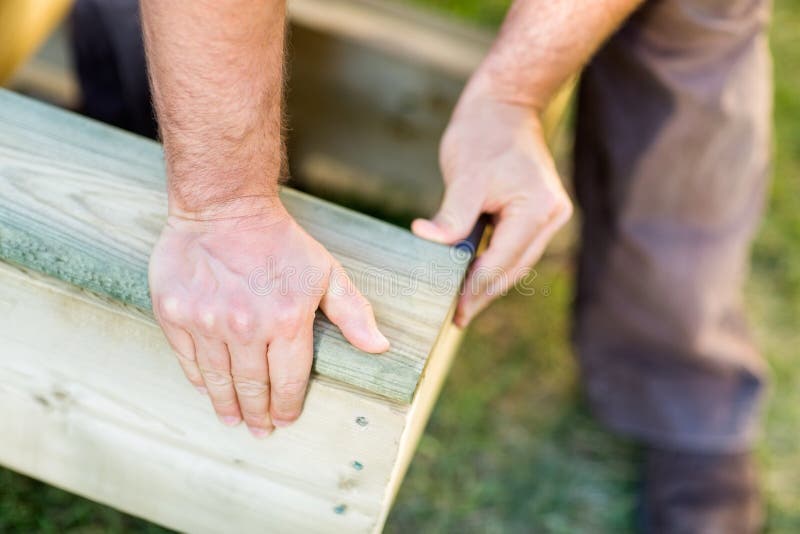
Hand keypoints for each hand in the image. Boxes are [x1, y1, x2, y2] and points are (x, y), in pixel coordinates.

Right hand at [149, 199, 389, 435]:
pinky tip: (208, 390)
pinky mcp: (176, 314)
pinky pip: (189, 360)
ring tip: (233, 421)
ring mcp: (208, 322)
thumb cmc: (280, 241)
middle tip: (259, 431)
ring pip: (219, 380)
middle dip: (259, 414)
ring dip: (228, 406)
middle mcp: (246, 327)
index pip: (289, 380)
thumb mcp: (326, 272)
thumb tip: (380, 348)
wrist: (224, 206)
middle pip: (253, 387)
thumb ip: (353, 312)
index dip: (288, 406)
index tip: (286, 420)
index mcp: (287, 320)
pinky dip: (200, 380)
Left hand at [412, 96, 571, 326]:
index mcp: (537, 209)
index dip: (475, 289)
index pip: (501, 261)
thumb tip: (426, 241)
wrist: (506, 104)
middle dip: (484, 293)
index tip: (454, 312)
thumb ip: (451, 216)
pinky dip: (495, 262)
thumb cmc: (484, 134)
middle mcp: (552, 216)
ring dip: (490, 282)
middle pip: (514, 268)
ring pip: (517, 262)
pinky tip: (475, 276)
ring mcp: (551, 214)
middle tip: (457, 318)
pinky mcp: (540, 212)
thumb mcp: (464, 176)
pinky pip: (517, 247)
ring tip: (464, 305)